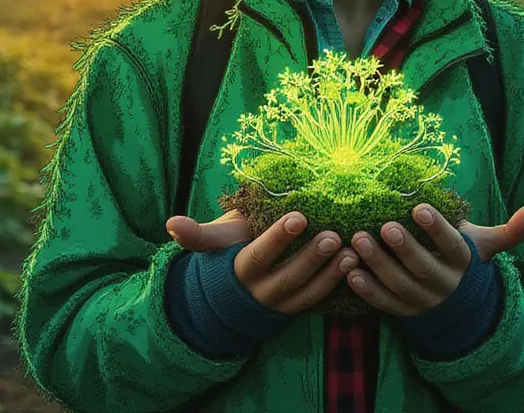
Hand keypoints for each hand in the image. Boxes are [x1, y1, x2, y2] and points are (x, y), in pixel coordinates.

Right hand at [165, 210, 357, 315]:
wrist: (233, 286)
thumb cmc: (231, 247)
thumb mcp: (217, 238)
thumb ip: (199, 234)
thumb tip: (171, 224)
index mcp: (239, 269)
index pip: (258, 255)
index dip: (277, 238)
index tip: (298, 215)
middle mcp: (259, 291)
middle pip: (286, 278)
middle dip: (310, 258)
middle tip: (332, 235)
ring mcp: (279, 303)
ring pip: (305, 293)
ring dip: (329, 275)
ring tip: (349, 253)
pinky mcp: (294, 307)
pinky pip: (316, 300)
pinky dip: (335, 285)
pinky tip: (353, 266)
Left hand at [346, 202, 523, 316]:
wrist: (459, 309)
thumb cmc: (465, 261)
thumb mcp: (485, 247)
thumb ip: (509, 231)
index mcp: (464, 264)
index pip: (452, 246)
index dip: (436, 228)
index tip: (417, 206)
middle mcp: (445, 285)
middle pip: (424, 268)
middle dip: (404, 247)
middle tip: (384, 225)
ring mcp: (423, 302)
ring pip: (400, 286)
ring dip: (378, 265)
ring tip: (359, 241)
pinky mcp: (404, 313)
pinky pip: (385, 304)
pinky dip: (367, 290)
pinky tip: (351, 272)